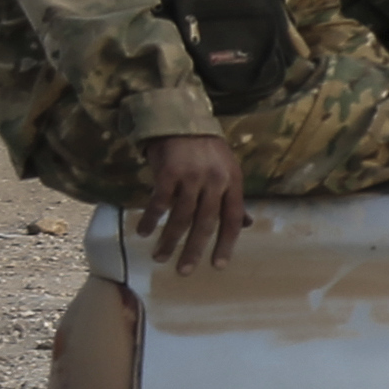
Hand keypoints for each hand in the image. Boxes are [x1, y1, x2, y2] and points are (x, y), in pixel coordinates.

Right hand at [131, 132, 246, 270]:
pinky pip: (159, 202)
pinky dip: (150, 219)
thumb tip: (244, 224)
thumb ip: (232, 197)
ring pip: (181, 217)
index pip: (231, 219)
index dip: (225, 244)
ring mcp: (191, 176)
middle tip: (184, 270)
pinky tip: (143, 231)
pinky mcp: (168, 172)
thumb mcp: (227, 169)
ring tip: (160, 256)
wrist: (180, 118)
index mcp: (233, 181)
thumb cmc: (206, 149)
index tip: (217, 265)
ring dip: (169, 240)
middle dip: (193, 250)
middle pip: (205, 223)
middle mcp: (214, 181)